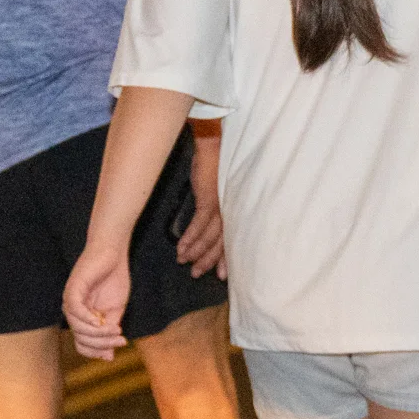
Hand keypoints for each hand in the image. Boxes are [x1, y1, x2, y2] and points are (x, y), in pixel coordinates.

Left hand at [64, 245, 131, 359]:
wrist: (112, 255)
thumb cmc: (114, 279)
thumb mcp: (116, 310)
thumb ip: (110, 330)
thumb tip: (109, 356)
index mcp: (83, 319)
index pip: (83, 344)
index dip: (98, 350)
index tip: (120, 346)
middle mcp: (73, 313)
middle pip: (81, 339)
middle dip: (102, 343)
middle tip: (121, 340)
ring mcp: (70, 302)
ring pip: (78, 328)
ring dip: (98, 333)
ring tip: (117, 329)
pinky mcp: (72, 290)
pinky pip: (76, 311)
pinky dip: (88, 320)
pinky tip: (101, 321)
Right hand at [179, 123, 226, 277]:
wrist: (215, 143)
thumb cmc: (218, 165)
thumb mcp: (219, 191)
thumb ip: (216, 208)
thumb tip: (206, 225)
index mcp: (236, 210)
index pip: (233, 239)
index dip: (226, 258)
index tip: (221, 275)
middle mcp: (232, 210)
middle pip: (223, 242)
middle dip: (209, 260)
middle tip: (197, 274)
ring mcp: (222, 205)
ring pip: (210, 236)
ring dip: (196, 251)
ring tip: (185, 263)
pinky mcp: (210, 198)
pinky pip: (199, 224)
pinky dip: (190, 238)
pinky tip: (182, 248)